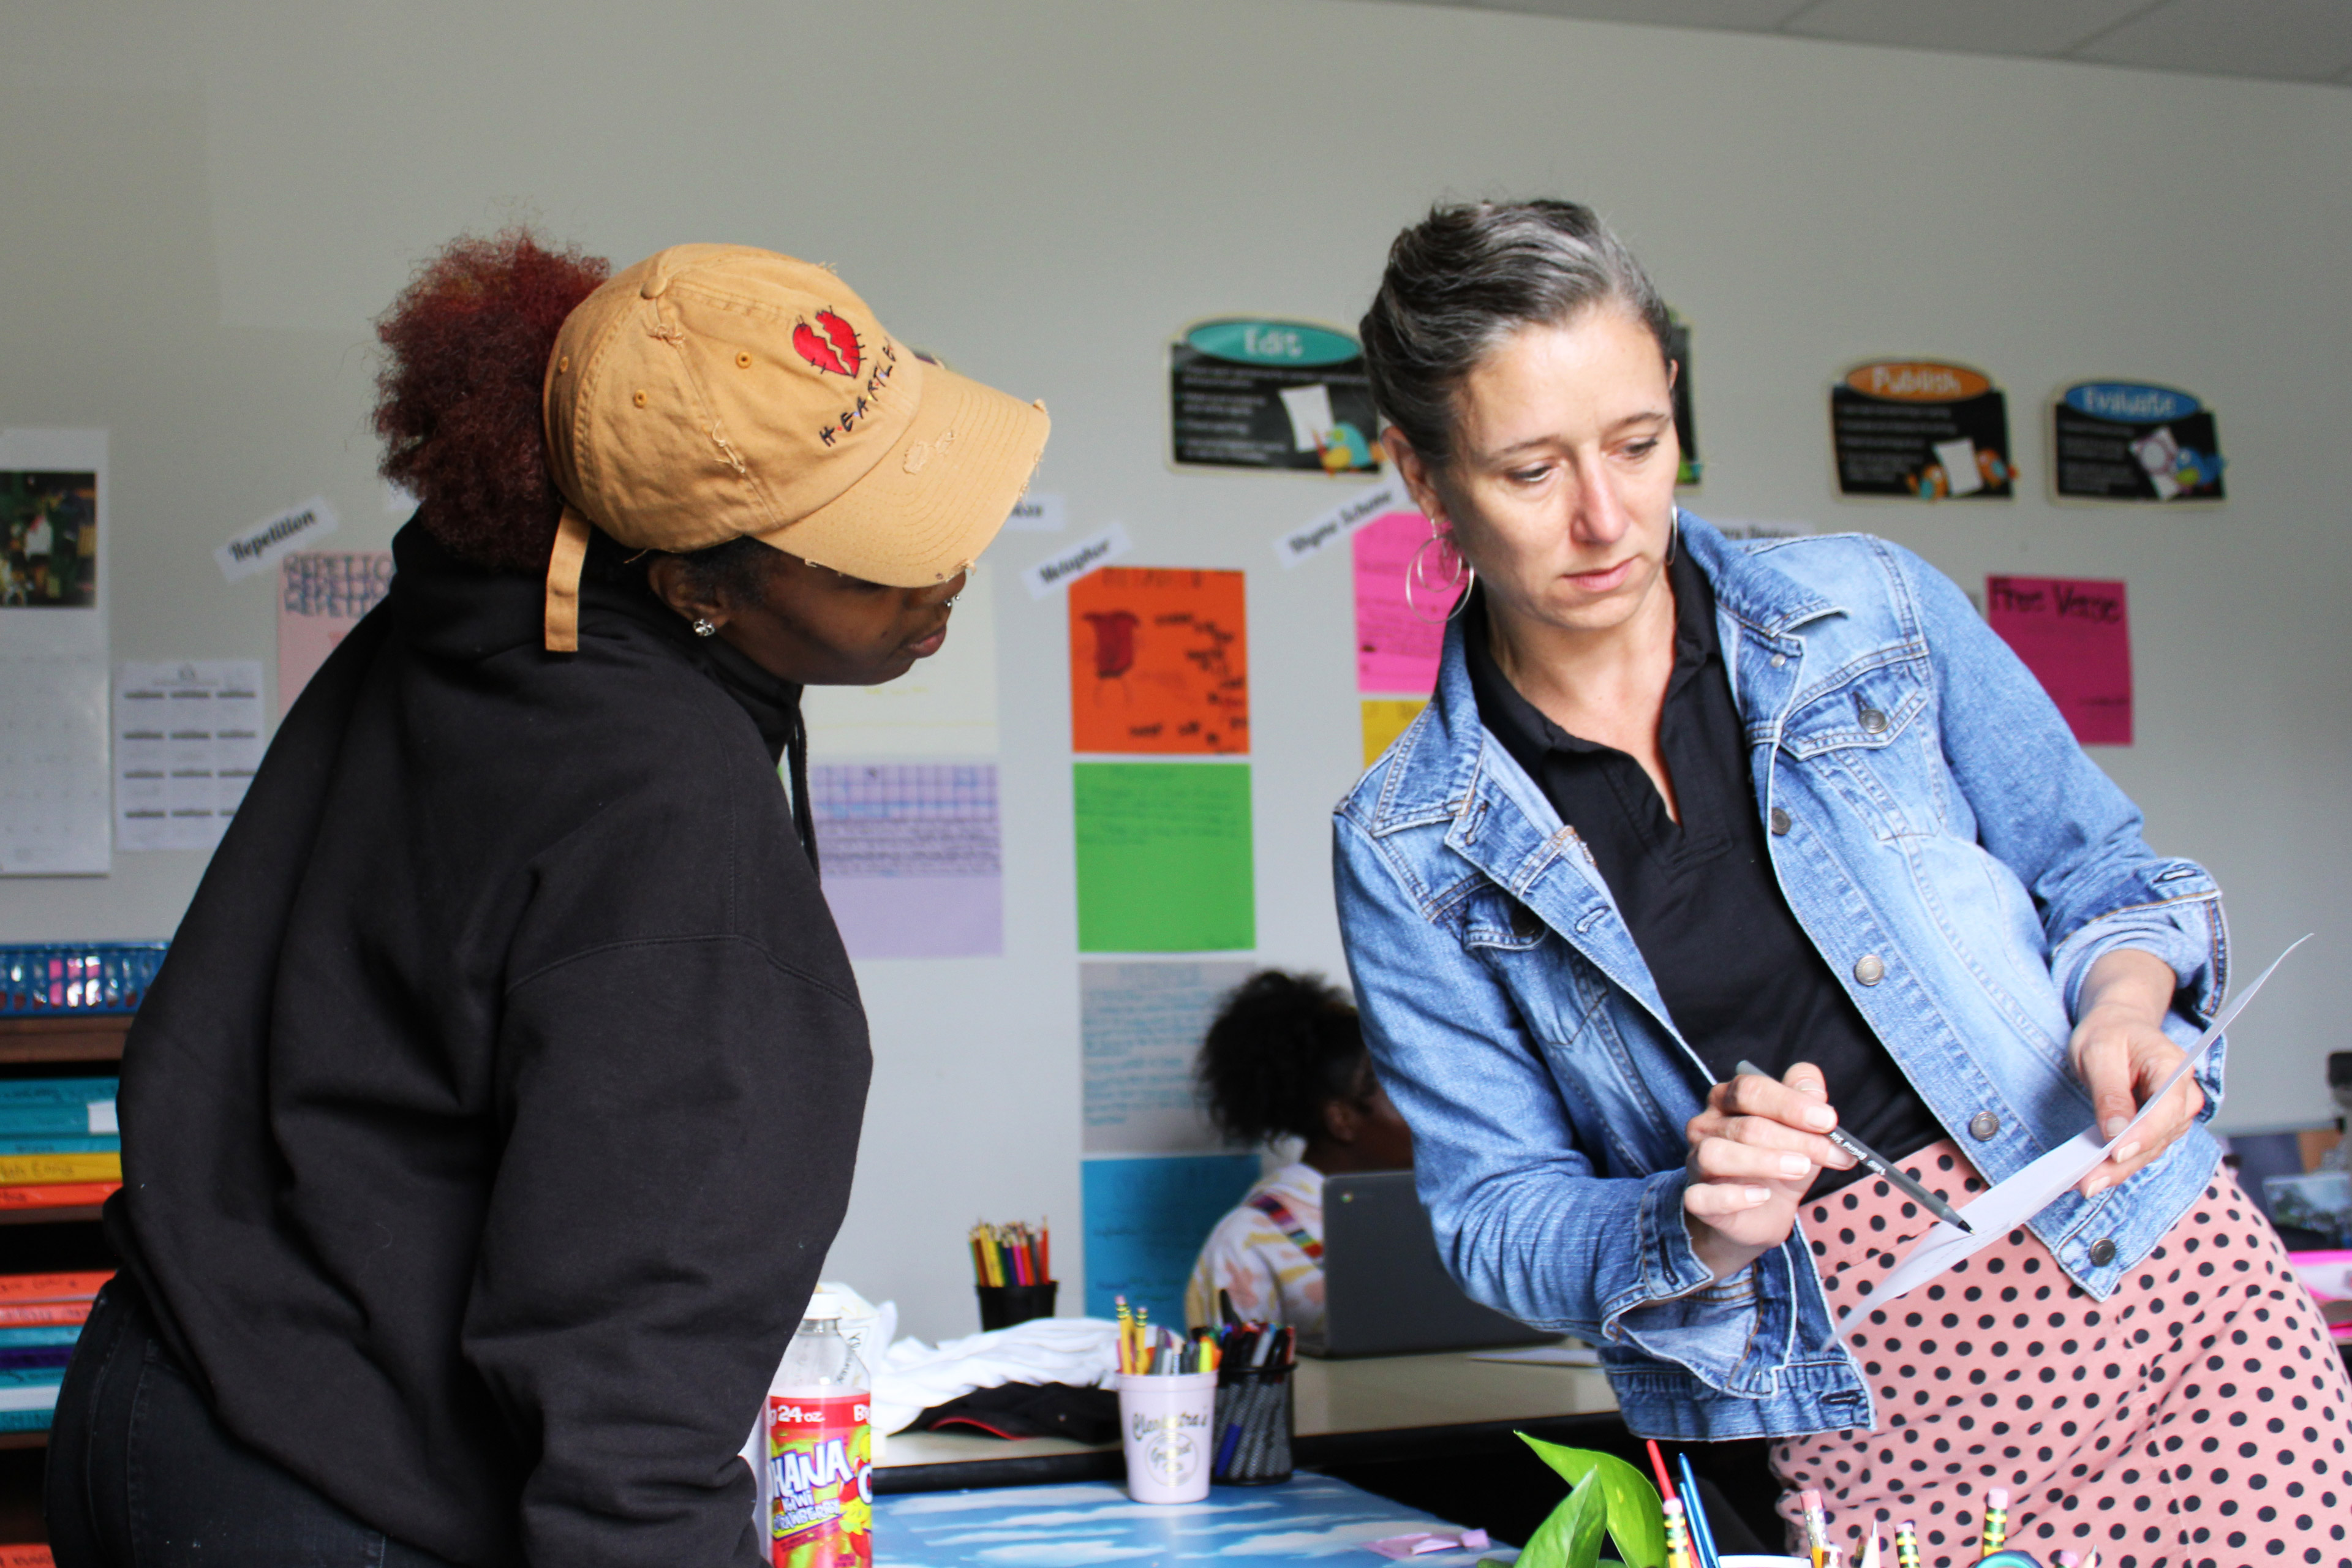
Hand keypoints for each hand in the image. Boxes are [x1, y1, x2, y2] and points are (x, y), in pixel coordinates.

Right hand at [1682, 1062, 1856, 1281]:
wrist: (1760, 1214)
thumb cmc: (1780, 1165)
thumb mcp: (1802, 1132)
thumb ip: (1806, 1102)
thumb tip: (1814, 1089)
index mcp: (1727, 1100)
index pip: (1751, 1089)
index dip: (1791, 1103)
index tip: (1828, 1120)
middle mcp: (1706, 1126)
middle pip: (1745, 1125)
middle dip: (1794, 1138)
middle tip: (1830, 1153)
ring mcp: (1697, 1163)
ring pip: (1717, 1154)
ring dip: (1764, 1162)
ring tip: (1800, 1169)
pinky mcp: (1697, 1199)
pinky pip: (1703, 1196)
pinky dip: (1734, 1197)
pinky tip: (1762, 1196)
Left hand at [2071, 949, 2201, 1198]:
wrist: (2118, 1027)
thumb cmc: (2109, 1034)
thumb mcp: (2098, 1053)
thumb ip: (2109, 1092)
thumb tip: (2116, 1133)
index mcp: (2175, 1066)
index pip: (2167, 1108)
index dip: (2143, 1134)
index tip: (2116, 1153)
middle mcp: (2183, 1095)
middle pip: (2159, 1136)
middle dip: (2124, 1161)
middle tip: (2088, 1181)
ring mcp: (2174, 1115)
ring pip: (2151, 1149)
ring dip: (2120, 1169)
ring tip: (2086, 1183)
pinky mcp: (2158, 1127)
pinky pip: (2142, 1149)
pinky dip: (2119, 1163)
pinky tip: (2095, 1175)